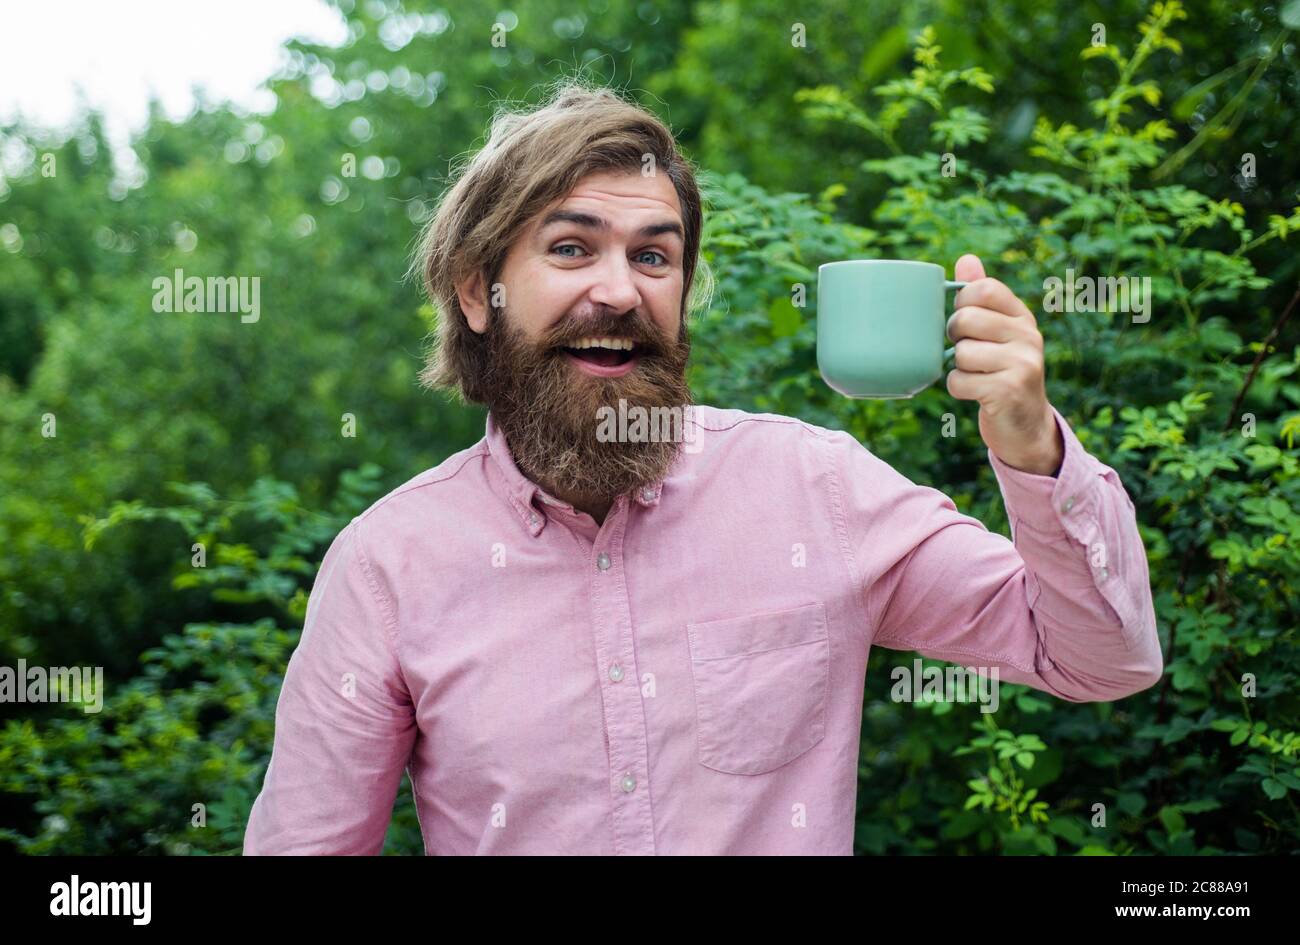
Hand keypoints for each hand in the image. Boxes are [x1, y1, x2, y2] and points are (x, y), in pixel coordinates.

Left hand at [946, 254, 1062, 475]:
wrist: (1026, 426)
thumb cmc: (1001, 372)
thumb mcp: (997, 333)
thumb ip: (982, 298)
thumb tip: (966, 259)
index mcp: (1022, 316)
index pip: (981, 289)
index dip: (960, 304)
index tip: (965, 322)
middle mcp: (1028, 336)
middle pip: (964, 320)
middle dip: (954, 339)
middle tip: (966, 352)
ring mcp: (1022, 363)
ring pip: (961, 354)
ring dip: (957, 368)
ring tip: (976, 374)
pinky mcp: (1009, 391)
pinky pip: (959, 381)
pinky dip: (958, 389)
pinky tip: (976, 392)